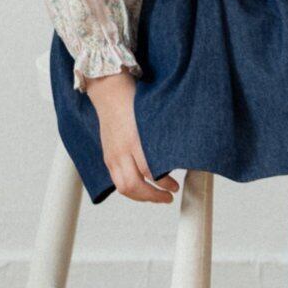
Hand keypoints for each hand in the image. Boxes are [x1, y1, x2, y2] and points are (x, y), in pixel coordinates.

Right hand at [84, 70, 179, 203]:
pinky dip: (131, 189)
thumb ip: (163, 137)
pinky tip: (143, 188)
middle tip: (169, 196)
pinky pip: (117, 180)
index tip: (175, 186)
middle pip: (133, 185)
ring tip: (157, 196)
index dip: (163, 183)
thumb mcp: (153, 116)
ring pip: (123, 187)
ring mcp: (112, 154)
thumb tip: (180, 154)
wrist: (109, 90)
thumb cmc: (133, 98)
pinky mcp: (107, 156)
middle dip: (153, 196)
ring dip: (141, 197)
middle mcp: (120, 150)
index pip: (148, 171)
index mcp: (134, 139)